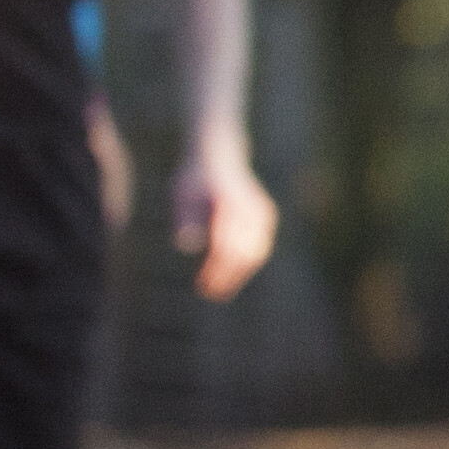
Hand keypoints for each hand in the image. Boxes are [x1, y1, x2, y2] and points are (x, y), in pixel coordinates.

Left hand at [175, 144, 276, 300]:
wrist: (218, 155)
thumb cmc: (194, 178)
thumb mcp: (183, 193)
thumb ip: (186, 217)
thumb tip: (186, 244)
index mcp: (229, 204)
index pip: (226, 246)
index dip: (216, 270)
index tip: (203, 286)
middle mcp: (250, 208)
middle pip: (243, 253)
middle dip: (227, 276)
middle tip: (209, 292)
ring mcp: (261, 212)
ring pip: (256, 252)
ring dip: (238, 273)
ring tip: (219, 288)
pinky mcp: (265, 215)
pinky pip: (260, 245)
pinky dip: (247, 262)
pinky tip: (230, 274)